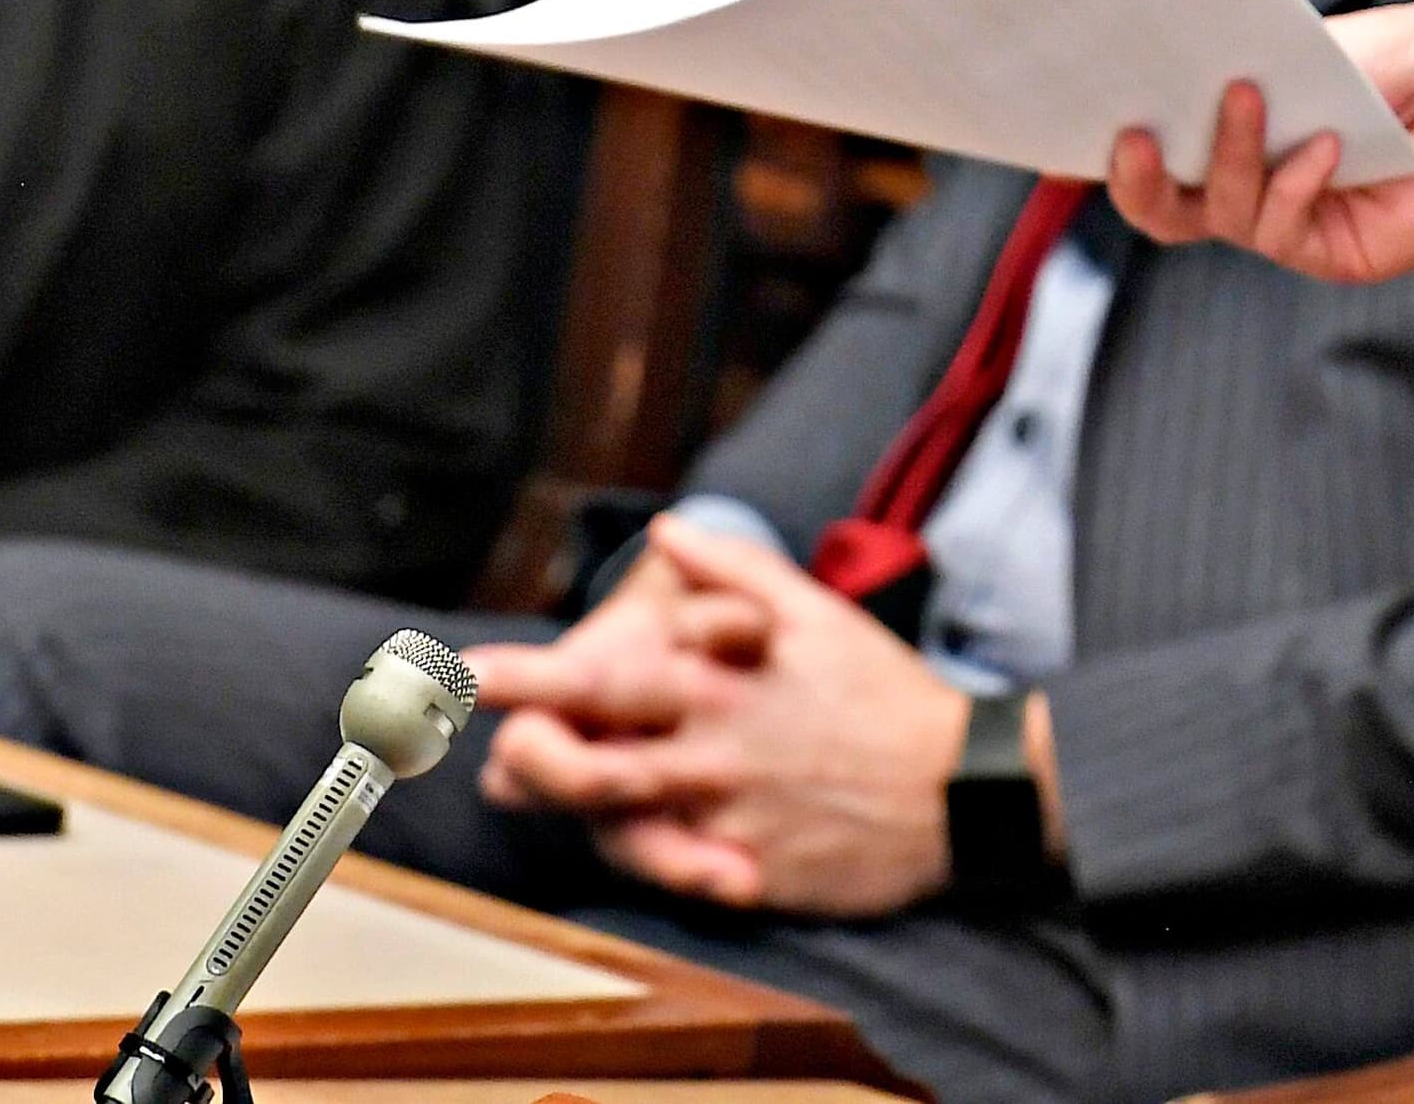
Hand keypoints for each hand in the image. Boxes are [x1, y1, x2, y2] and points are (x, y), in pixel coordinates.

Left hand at [475, 516, 965, 915]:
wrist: (963, 784)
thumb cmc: (881, 691)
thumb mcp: (817, 613)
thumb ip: (733, 570)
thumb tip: (665, 533)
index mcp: (723, 681)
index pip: (608, 674)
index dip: (529, 674)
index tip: (463, 669)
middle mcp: (713, 749)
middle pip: (593, 755)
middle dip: (515, 745)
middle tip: (449, 740)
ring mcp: (727, 818)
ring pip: (616, 823)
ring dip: (559, 806)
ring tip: (515, 783)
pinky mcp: (751, 875)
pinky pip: (675, 879)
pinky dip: (640, 863)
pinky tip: (621, 844)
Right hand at [1105, 5, 1413, 283]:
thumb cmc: (1393, 61)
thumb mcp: (1296, 51)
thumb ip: (1228, 67)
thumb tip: (1145, 61)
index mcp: (1231, 138)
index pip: (1150, 156)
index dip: (1097, 151)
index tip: (1056, 128)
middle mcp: (1249, 188)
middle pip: (1163, 211)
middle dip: (1135, 179)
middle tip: (1129, 135)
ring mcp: (1288, 225)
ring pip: (1218, 212)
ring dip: (1228, 154)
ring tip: (1247, 98)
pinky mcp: (1332, 252)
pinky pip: (1283, 226)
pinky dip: (1296, 181)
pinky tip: (1325, 146)